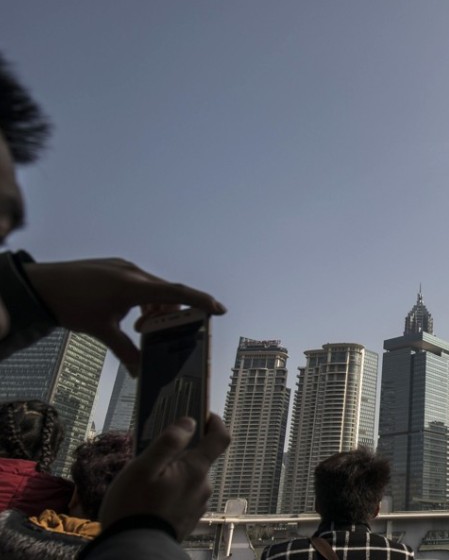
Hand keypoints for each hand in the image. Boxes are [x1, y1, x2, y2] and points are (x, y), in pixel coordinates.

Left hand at [22, 258, 225, 374]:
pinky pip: (140, 283)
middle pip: (167, 293)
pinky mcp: (116, 268)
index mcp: (133, 286)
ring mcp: (124, 268)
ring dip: (154, 308)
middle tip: (162, 332)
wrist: (39, 285)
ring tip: (138, 325)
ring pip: (153, 289)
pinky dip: (143, 299)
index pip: (175, 292)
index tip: (219, 309)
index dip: (200, 301)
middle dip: (170, 313)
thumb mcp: (101, 330)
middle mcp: (133, 272)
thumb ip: (125, 350)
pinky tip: (128, 313)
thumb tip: (140, 372)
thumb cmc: (70, 305)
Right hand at [99, 414, 230, 539]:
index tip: (203, 414)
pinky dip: (171, 493)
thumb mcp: (144, 468)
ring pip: (189, 479)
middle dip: (180, 454)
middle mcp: (203, 487)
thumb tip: (190, 422)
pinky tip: (150, 501)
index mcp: (196, 470)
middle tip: (154, 458)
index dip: (214, 422)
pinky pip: (183, 497)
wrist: (132, 551)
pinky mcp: (188, 519)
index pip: (220, 438)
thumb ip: (169, 442)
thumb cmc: (133, 508)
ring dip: (173, 476)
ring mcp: (197, 505)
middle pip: (199, 459)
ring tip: (146, 484)